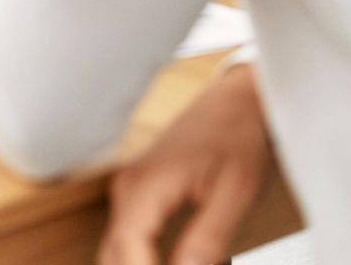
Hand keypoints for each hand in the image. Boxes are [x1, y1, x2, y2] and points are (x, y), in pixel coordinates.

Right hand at [99, 65, 274, 264]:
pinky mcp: (138, 195)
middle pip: (112, 256)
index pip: (129, 251)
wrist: (236, 100)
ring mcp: (129, 191)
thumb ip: (208, 240)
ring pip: (117, 251)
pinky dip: (143, 261)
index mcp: (147, 186)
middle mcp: (128, 189)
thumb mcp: (234, 194)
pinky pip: (129, 239)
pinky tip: (176, 261)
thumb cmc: (238, 137)